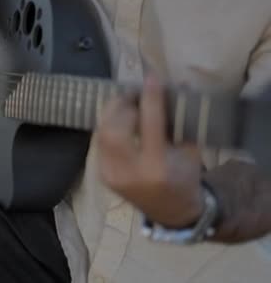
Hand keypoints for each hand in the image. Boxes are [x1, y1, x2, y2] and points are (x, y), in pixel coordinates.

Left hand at [96, 76, 204, 227]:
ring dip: (112, 113)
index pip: (149, 124)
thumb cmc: (185, 177)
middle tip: (134, 93)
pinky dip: (108, 126)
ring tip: (127, 102)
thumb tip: (174, 84)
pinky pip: (99, 142)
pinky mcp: (102, 175)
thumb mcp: (190, 149)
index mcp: (156, 167)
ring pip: (101, 133)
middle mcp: (129, 172)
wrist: (171, 211)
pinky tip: (120, 118)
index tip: (152, 77)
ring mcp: (111, 175)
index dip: (150, 98)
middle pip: (114, 128)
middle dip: (122, 105)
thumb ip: (180, 119)